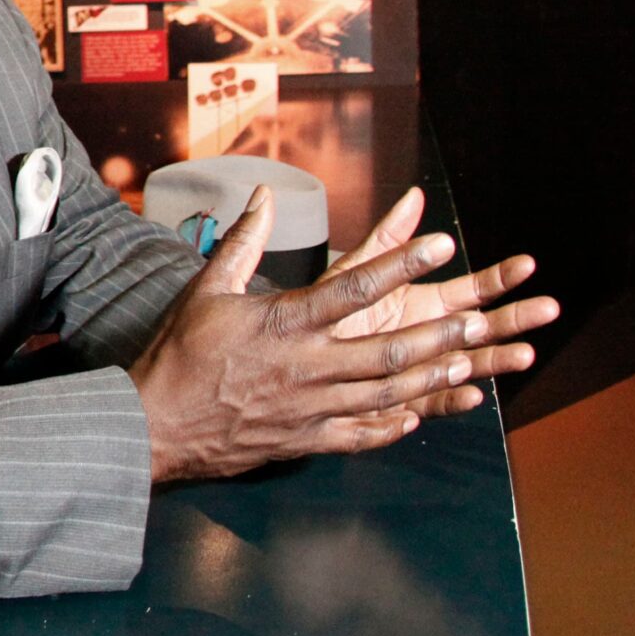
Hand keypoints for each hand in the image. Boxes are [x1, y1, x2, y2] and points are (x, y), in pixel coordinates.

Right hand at [130, 186, 499, 483]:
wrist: (154, 422)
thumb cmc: (179, 351)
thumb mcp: (207, 288)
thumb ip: (243, 240)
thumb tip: (264, 195)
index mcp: (285, 322)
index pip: (356, 286)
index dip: (403, 262)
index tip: (440, 243)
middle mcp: (307, 365)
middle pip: (389, 350)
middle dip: (439, 335)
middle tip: (479, 320)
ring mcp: (311, 407)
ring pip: (386, 393)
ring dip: (429, 378)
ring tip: (464, 363)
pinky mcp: (306, 439)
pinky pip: (361, 434)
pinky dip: (391, 426)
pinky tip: (414, 416)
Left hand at [318, 187, 556, 416]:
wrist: (293, 354)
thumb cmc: (324, 309)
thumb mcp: (356, 271)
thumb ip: (388, 239)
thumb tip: (415, 196)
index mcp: (426, 304)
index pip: (474, 289)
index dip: (501, 277)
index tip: (527, 264)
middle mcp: (431, 336)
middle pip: (484, 327)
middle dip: (517, 318)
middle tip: (548, 308)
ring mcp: (423, 369)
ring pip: (469, 365)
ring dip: (497, 360)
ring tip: (524, 354)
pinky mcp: (403, 400)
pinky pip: (433, 401)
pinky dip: (454, 398)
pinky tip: (472, 393)